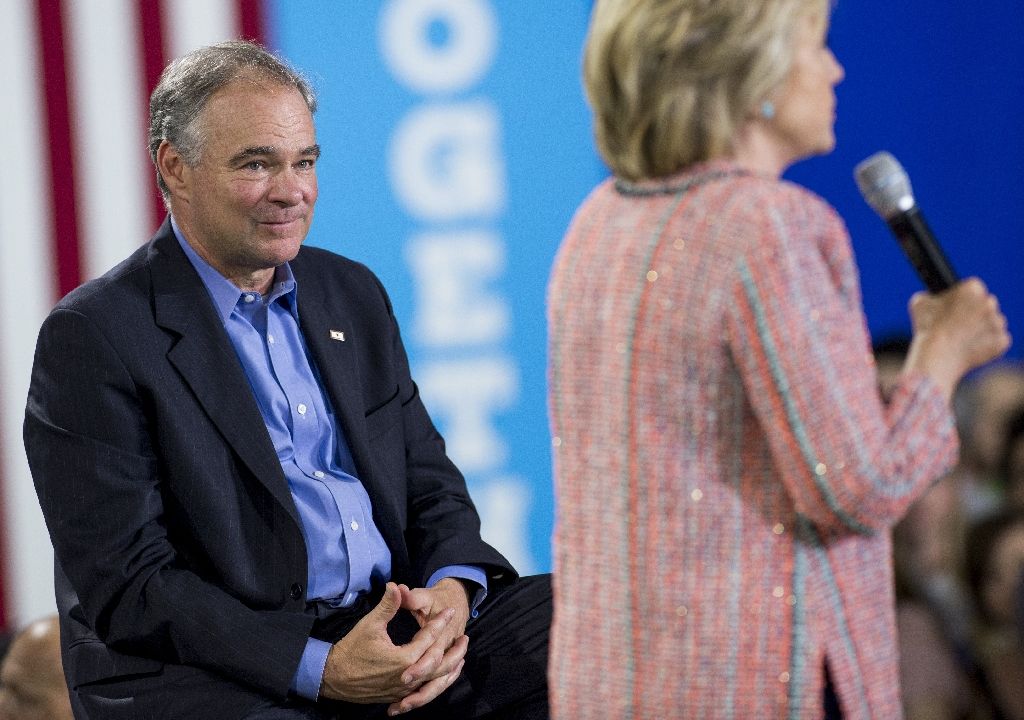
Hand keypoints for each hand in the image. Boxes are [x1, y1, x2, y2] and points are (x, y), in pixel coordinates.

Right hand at [319, 582, 466, 715]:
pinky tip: (443, 677)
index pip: (429, 637)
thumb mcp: (370, 624)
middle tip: (465, 637)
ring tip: (461, 657)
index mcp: (404, 658)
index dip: (440, 621)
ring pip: (435, 682)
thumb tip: (396, 585)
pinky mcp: (399, 695)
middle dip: (455, 650)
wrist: (334, 676)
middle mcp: (408, 677)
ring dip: (451, 669)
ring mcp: (404, 689)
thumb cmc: (352, 649)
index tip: (450, 610)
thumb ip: (388, 605)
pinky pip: (425, 692)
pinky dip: (438, 683)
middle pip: (440, 664)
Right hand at [905, 278, 1010, 398]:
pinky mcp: (1002, 341)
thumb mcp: (919, 302)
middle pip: (986, 304)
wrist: (938, 357)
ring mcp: (998, 323)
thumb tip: (933, 298)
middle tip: (958, 324)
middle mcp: (990, 303)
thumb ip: (931, 296)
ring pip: (992, 322)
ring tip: (961, 339)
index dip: (962, 298)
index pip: (973, 288)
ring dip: (981, 328)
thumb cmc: (927, 328)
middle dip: (975, 312)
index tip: (954, 308)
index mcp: (973, 288)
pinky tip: (969, 348)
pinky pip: (996, 341)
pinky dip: (986, 345)